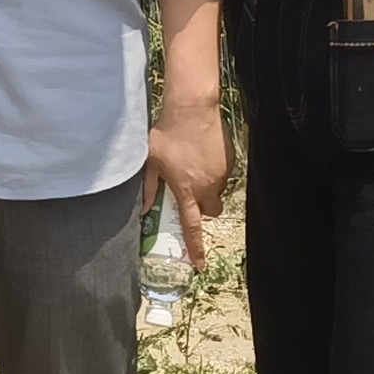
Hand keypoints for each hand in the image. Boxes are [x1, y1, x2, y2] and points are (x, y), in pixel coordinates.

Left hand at [143, 95, 228, 268]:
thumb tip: (144, 209)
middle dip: (204, 210)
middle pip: (211, 212)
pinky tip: (202, 154)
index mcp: (187, 190)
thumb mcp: (150, 161)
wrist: (192, 109)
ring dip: (208, 188)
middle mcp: (207, 186)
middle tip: (191, 196)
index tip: (200, 265)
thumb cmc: (167, 133)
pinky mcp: (230, 160)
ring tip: (193, 167)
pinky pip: (224, 174)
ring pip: (218, 192)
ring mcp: (221, 173)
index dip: (196, 248)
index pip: (192, 226)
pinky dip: (214, 172)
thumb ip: (148, 187)